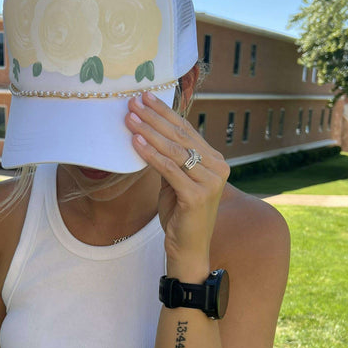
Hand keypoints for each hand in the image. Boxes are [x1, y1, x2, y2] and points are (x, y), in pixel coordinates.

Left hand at [126, 90, 229, 281]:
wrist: (189, 249)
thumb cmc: (181, 215)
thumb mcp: (176, 181)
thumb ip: (171, 159)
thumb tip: (150, 132)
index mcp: (215, 161)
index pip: (186, 130)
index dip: (165, 113)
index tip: (146, 98)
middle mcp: (218, 168)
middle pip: (180, 136)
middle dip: (154, 117)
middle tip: (134, 102)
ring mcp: (210, 182)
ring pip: (174, 150)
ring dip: (149, 132)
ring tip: (130, 118)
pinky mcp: (197, 196)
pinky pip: (169, 169)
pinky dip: (150, 155)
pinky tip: (135, 143)